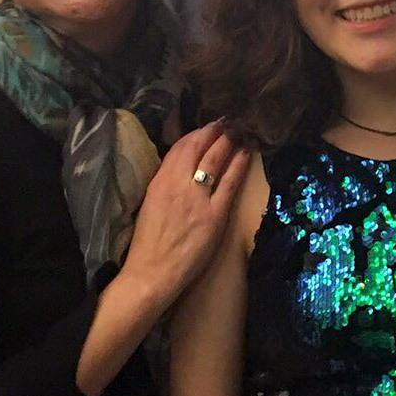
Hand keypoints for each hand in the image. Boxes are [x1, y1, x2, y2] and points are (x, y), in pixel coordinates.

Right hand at [119, 122, 249, 304]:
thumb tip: (181, 168)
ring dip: (229, 141)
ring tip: (240, 131)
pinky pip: (231, 183)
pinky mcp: (215, 215)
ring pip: (216, 159)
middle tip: (229, 121)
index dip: (197, 133)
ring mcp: (198, 198)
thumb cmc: (148, 244)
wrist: (151, 273)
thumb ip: (165, 183)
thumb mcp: (150, 204)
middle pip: (199, 147)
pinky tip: (247, 153)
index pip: (180, 147)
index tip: (209, 127)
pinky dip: (240, 164)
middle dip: (216, 130)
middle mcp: (178, 184)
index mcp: (160, 181)